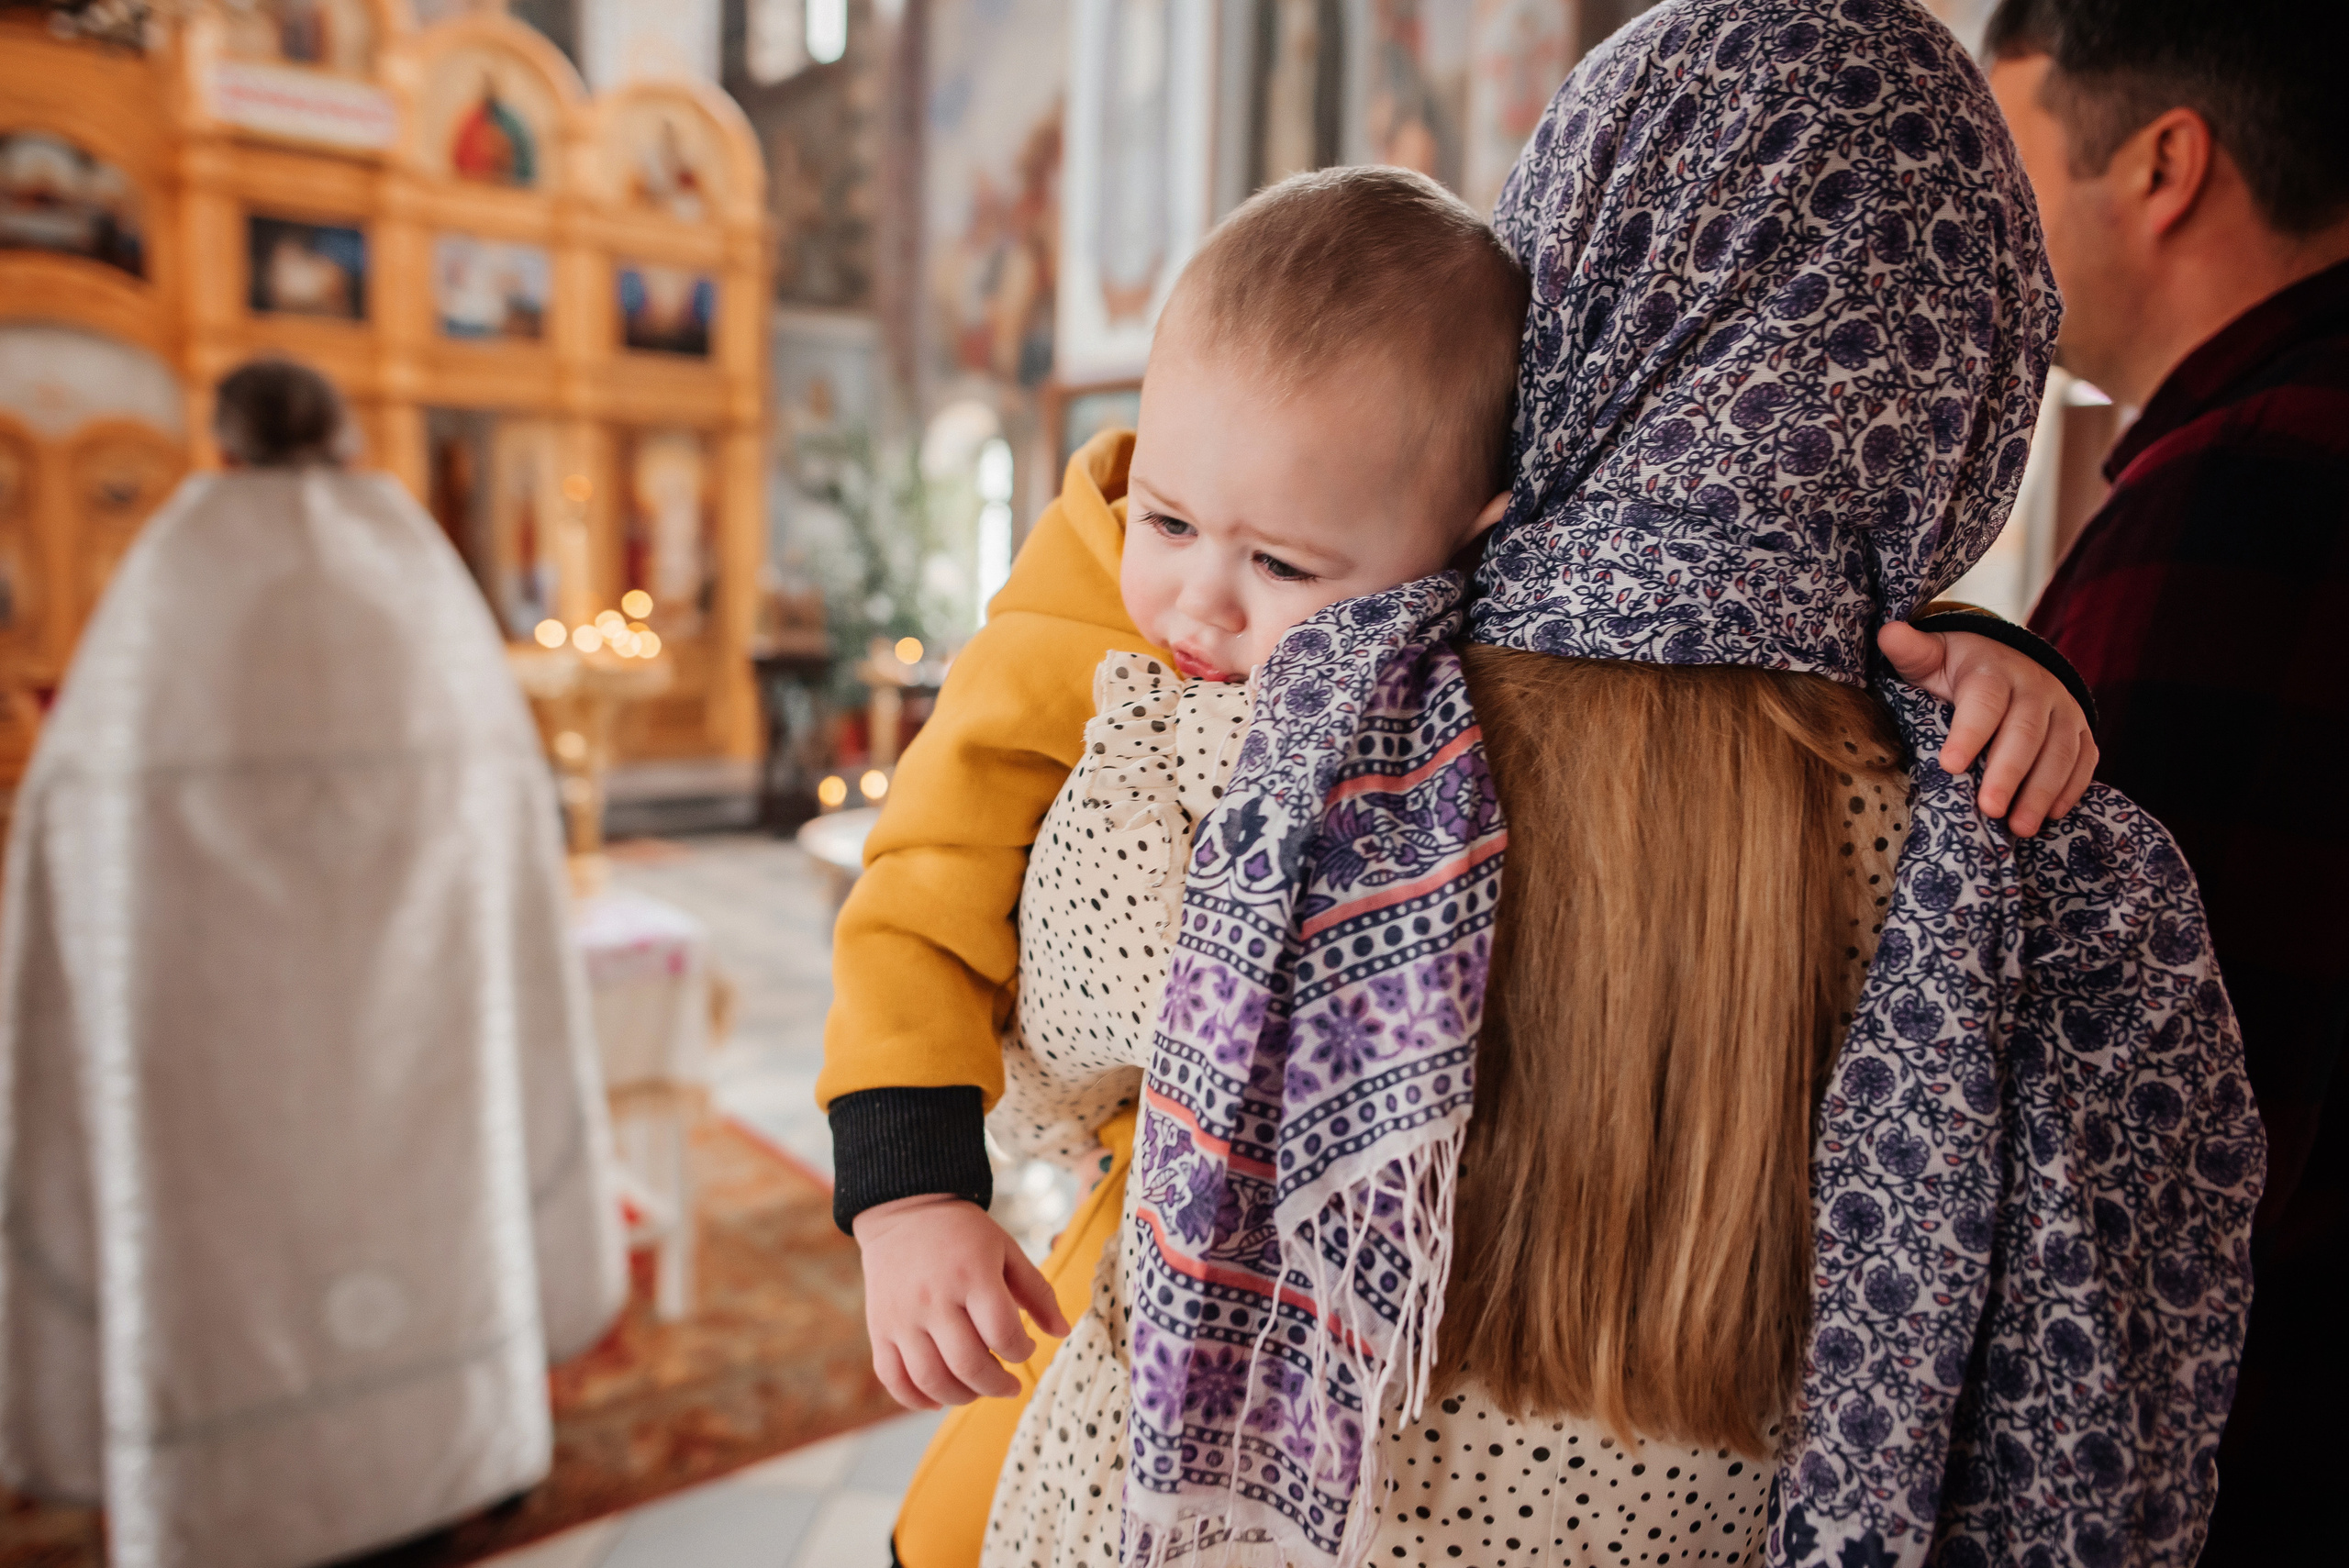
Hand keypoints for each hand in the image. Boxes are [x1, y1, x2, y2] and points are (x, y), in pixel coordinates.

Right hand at [852, 1193, 1070, 1408]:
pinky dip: (917, 1399)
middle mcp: (934, 1299)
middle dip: (998, 1385)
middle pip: (968, 1365)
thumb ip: (1038, 1291)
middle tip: (1009, 1385)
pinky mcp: (879, 1329)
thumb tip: (1063, 1332)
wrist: (904, 1211)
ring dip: (962, 1397)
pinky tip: (939, 1398)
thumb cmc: (963, 1234)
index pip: (1003, 1334)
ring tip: (978, 1390)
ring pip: (932, 1380)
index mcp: (972, 1275)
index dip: (1022, 1351)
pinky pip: (893, 1379)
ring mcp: (902, 1317)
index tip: (1025, 1346)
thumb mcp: (1007, 1250)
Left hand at [1877, 623, 2097, 836]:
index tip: (1950, 764)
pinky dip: (2071, 787)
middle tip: (1990, 808)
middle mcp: (2035, 686)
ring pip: (2060, 750)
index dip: (1970, 732)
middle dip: (2009, 772)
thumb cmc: (1956, 669)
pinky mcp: (2080, 730)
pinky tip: (2052, 815)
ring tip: (2020, 827)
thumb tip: (1889, 633)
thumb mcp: (1930, 657)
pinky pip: (2085, 759)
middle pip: (2026, 731)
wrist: (2005, 660)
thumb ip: (1912, 652)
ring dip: (2042, 790)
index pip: (1985, 699)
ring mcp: (2063, 709)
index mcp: (1993, 669)